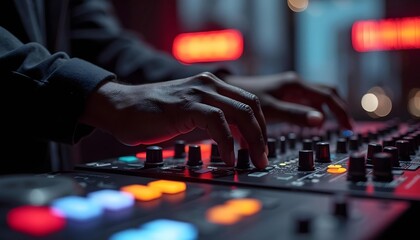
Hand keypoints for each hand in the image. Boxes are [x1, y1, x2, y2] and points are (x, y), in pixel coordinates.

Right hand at [80, 72, 268, 168]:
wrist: (120, 107)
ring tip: (253, 160)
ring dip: (252, 139)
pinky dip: (227, 142)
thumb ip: (209, 118)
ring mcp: (197, 92)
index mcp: (211, 85)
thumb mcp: (189, 112)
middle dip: (262, 135)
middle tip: (263, 158)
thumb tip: (232, 138)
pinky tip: (228, 157)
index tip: (262, 146)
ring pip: (240, 112)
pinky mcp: (186, 105)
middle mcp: (208, 84)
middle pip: (251, 106)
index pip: (250, 101)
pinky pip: (217, 122)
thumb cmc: (151, 113)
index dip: (261, 125)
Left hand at [225, 71, 353, 129]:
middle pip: (326, 93)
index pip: (328, 96)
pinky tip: (311, 123)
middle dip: (338, 109)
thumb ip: (296, 115)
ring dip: (326, 110)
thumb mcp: (272, 110)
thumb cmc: (245, 100)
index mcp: (295, 85)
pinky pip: (305, 102)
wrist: (228, 92)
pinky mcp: (284, 95)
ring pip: (316, 97)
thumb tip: (321, 121)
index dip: (341, 112)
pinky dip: (313, 111)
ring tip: (331, 127)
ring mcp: (290, 89)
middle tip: (346, 127)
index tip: (348, 128)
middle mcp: (295, 84)